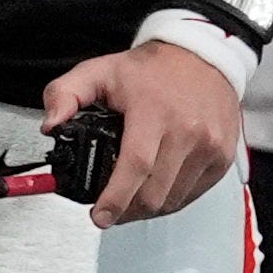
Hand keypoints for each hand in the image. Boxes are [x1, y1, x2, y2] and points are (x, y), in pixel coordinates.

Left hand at [39, 40, 242, 227]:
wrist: (203, 57)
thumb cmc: (154, 69)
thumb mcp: (100, 71)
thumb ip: (65, 94)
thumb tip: (51, 124)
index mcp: (154, 112)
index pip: (136, 165)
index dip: (115, 198)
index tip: (100, 215)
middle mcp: (187, 131)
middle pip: (154, 192)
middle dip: (126, 210)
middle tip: (109, 211)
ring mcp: (209, 147)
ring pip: (172, 200)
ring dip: (147, 209)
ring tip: (129, 200)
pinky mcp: (221, 158)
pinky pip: (192, 194)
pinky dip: (170, 200)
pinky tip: (154, 190)